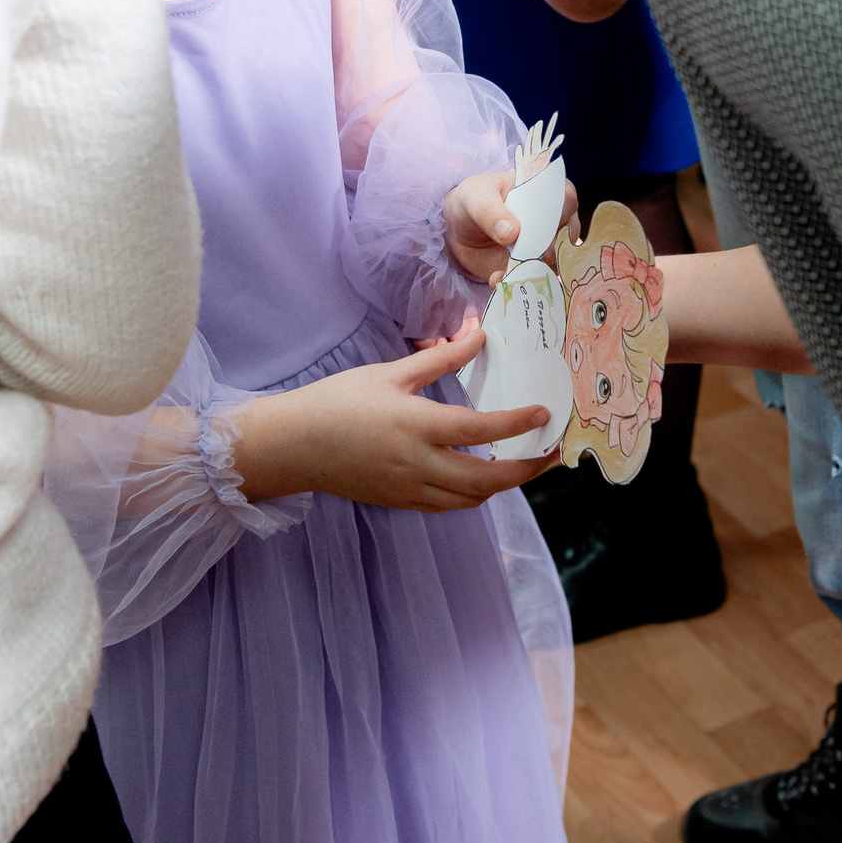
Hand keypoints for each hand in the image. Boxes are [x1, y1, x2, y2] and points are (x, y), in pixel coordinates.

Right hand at [225, 329, 554, 511]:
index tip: (543, 415)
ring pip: (469, 499)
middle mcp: (417, 464)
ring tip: (522, 465)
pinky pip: (447, 506)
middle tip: (549, 454)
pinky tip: (481, 478)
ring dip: (503, 486)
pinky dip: (472, 495)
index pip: (480, 431)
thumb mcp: (390, 373)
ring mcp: (408, 489)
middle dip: (525, 470)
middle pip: (485, 479)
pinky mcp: (399, 502)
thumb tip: (479, 337)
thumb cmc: (338, 402)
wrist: (293, 446)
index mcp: (416, 426)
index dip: (517, 425)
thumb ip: (439, 359)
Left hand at [441, 168, 580, 283]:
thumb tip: (512, 232)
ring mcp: (546, 247)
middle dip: (543, 251)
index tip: (533, 229)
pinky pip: (534, 279)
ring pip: (553, 263)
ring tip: (502, 271)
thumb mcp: (476, 198)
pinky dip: (516, 282)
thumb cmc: (475, 200)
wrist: (461, 228)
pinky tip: (495, 278)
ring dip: (530, 270)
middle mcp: (555, 221)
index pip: (566, 203)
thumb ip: (491, 212)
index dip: (555, 217)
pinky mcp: (533, 267)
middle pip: (564, 238)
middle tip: (519, 255)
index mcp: (548, 192)